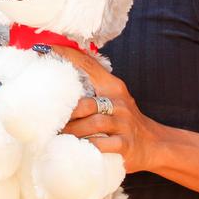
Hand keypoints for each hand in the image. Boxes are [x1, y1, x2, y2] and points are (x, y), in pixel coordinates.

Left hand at [51, 45, 160, 173]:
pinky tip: (74, 149)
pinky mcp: (125, 145)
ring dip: (71, 132)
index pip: (88, 65)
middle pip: (85, 103)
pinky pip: (100, 145)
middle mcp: (119, 103)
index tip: (43, 48)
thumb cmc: (124, 121)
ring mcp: (123, 124)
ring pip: (91, 124)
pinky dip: (86, 147)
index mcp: (113, 87)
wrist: (154, 144)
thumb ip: (92, 87)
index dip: (66, 55)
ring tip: (55, 137)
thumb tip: (58, 79)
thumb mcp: (113, 99)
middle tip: (46, 120)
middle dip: (64, 113)